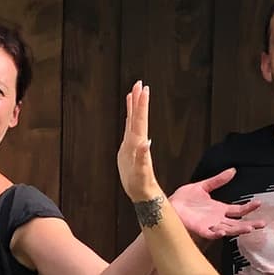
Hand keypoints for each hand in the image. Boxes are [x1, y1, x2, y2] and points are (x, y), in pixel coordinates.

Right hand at [118, 81, 163, 202]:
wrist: (141, 191)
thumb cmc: (141, 183)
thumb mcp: (141, 172)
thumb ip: (143, 158)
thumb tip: (145, 143)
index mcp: (139, 143)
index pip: (140, 120)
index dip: (141, 105)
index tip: (143, 90)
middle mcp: (137, 140)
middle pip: (138, 116)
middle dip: (138, 100)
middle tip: (139, 83)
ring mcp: (133, 142)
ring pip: (133, 120)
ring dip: (134, 106)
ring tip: (133, 91)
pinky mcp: (128, 147)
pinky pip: (128, 128)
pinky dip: (129, 118)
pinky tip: (129, 113)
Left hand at [171, 168, 262, 239]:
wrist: (168, 205)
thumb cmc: (183, 198)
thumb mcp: (203, 186)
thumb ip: (218, 180)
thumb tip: (233, 170)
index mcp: (219, 209)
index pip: (238, 210)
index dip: (249, 207)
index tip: (259, 203)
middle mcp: (217, 219)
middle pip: (237, 223)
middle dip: (250, 224)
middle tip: (263, 223)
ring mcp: (209, 225)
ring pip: (227, 230)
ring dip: (238, 230)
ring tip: (249, 228)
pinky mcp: (199, 229)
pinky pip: (210, 234)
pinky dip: (217, 234)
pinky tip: (223, 232)